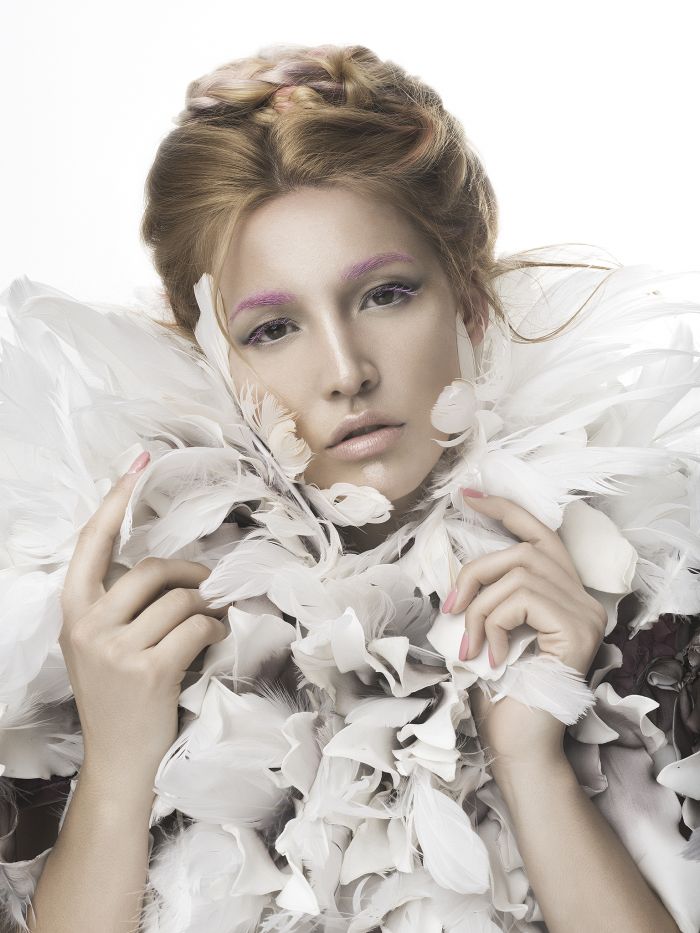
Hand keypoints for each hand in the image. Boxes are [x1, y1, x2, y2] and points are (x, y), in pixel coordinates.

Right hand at [59, 451, 228, 782]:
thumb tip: (163, 565)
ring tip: (209, 619)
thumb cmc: (115, 696)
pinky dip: (215, 629)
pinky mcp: (151, 670)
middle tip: (208, 584)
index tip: (139, 463)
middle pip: (153, 569)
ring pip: (181, 598)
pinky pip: (198, 627)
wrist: (118, 761)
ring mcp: (118, 650)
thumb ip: (115, 602)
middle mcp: (89, 625)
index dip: (116, 501)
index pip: (92, 543)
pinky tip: (213, 639)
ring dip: (206, 605)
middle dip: (191, 573)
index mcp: (73, 611)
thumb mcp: (97, 643)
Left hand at [444, 490, 606, 768]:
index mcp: (563, 596)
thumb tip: (459, 565)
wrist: (517, 748)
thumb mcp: (485, 630)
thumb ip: (487, 596)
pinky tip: (491, 657)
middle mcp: (583, 600)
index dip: (504, 510)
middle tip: (449, 608)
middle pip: (524, 549)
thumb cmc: (499, 694)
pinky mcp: (576, 630)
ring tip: (469, 643)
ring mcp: (585, 615)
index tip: (468, 496)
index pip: (539, 535)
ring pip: (519, 572)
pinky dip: (493, 622)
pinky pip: (521, 598)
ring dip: (479, 605)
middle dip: (475, 571)